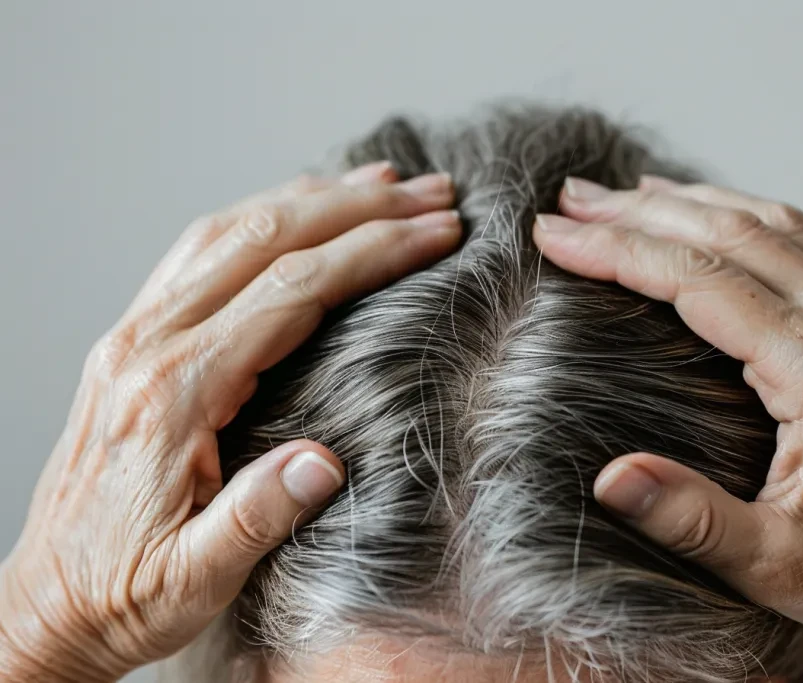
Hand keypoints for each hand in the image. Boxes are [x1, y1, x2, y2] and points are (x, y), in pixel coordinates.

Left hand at [0, 163, 460, 681]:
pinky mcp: (137, 340)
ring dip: (312, 198)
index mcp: (172, 393)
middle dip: (360, 209)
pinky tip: (298, 209)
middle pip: (266, 239)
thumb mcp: (191, 580)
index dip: (373, 253)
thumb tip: (326, 461)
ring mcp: (137, 335)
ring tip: (381, 183)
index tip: (436, 234)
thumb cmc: (120, 593)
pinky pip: (202, 252)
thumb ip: (257, 517)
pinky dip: (261, 216)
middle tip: (431, 194)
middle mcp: (149, 345)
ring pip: (231, 230)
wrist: (46, 602)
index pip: (292, 291)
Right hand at [533, 176, 802, 682]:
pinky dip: (754, 214)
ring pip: (774, 224)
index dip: (620, 252)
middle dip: (639, 213)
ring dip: (692, 202)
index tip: (558, 236)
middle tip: (572, 201)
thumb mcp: (773, 566)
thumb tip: (610, 478)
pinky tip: (719, 211)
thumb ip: (689, 519)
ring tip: (626, 195)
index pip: (700, 282)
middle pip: (732, 236)